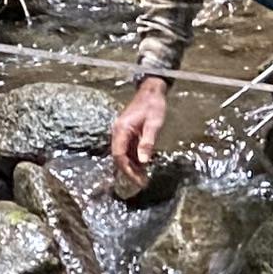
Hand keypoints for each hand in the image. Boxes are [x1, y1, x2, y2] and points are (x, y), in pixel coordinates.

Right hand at [109, 76, 174, 191]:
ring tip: (143, 178)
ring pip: (123, 155)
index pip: (119, 155)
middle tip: (142, 183)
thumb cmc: (153, 105)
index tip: (137, 180)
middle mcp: (118, 132)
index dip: (127, 169)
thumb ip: (147, 142)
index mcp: (121, 130)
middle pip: (119, 157)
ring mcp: (122, 133)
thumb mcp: (154, 124)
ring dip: (132, 167)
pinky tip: (143, 167)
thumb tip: (143, 161)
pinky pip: (128, 150)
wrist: (152, 90)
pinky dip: (135, 159)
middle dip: (129, 171)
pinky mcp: (128, 133)